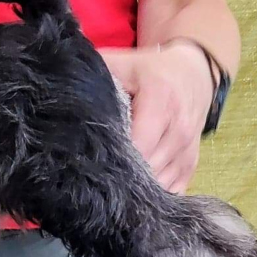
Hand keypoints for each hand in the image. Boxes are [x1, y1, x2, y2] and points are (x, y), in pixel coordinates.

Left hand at [99, 42, 213, 193]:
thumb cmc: (152, 72)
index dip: (111, 155)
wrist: (195, 75)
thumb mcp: (124, 63)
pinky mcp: (191, 165)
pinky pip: (172, 190)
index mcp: (161, 100)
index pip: (136, 143)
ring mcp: (187, 150)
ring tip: (112, 180)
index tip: (89, 158)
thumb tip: (61, 83)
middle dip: (119, 173)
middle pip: (146, 167)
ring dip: (135, 186)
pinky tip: (133, 187)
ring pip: (158, 183)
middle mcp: (179, 128)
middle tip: (95, 172)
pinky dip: (152, 192)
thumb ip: (97, 72)